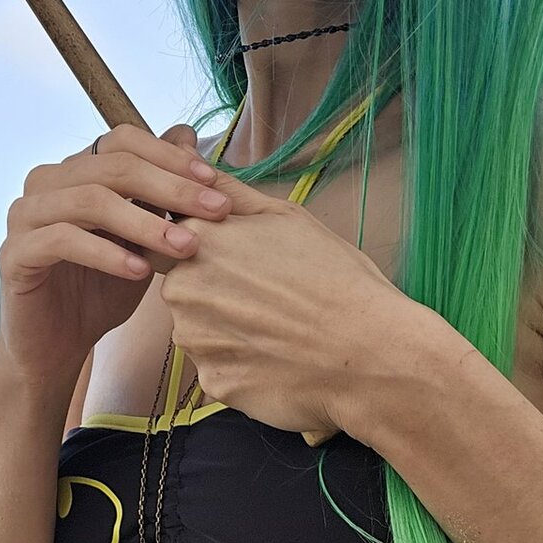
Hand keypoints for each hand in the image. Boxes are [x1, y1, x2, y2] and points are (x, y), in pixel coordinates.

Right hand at [0, 122, 235, 388]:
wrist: (57, 347)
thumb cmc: (101, 289)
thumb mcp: (141, 238)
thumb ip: (158, 191)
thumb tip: (186, 133)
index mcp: (74, 171)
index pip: (122, 141)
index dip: (169, 156)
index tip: (213, 182)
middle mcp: (45, 183)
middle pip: (112, 166)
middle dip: (170, 186)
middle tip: (215, 211)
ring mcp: (24, 215)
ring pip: (89, 200)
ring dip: (145, 221)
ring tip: (186, 247)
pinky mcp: (14, 253)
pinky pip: (62, 240)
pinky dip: (106, 253)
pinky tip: (139, 271)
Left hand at [157, 162, 432, 439]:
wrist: (370, 352)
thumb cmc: (334, 277)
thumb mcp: (285, 216)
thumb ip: (227, 192)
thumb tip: (191, 159)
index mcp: (197, 242)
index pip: (173, 240)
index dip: (209, 250)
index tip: (245, 262)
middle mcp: (182, 291)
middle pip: (185, 287)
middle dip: (216, 290)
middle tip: (270, 297)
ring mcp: (194, 341)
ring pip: (200, 330)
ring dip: (227, 329)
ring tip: (279, 329)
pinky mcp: (211, 383)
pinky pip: (218, 368)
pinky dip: (241, 365)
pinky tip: (278, 359)